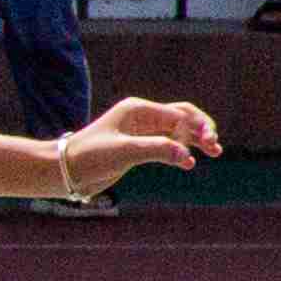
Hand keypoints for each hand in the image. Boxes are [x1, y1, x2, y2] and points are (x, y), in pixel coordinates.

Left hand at [49, 98, 220, 194]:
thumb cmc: (89, 156)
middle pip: (183, 117)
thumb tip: (187, 156)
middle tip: (215, 146)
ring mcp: (142, 132)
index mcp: (138, 110)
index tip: (207, 144)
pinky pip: (168, 145)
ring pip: (178, 132)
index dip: (197, 127)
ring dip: (196, 140)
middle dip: (202, 129)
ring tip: (215, 152)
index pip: (178, 114)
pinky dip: (181, 151)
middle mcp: (142, 117)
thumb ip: (156, 150)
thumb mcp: (124, 152)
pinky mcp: (140, 148)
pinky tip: (189, 163)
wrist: (65, 170)